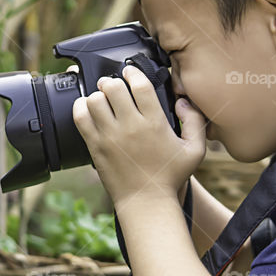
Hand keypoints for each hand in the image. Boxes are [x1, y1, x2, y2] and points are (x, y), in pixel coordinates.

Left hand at [71, 64, 207, 208]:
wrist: (146, 203)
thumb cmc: (170, 177)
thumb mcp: (195, 151)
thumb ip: (195, 121)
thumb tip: (183, 101)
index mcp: (154, 123)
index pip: (139, 84)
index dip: (133, 72)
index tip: (130, 72)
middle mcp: (131, 126)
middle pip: (113, 87)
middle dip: (112, 82)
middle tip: (113, 86)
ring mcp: (110, 136)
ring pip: (94, 99)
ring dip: (97, 95)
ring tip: (102, 99)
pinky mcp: (95, 146)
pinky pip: (80, 117)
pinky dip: (81, 108)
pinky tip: (88, 110)